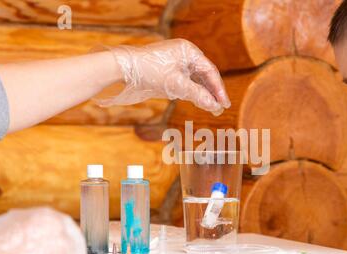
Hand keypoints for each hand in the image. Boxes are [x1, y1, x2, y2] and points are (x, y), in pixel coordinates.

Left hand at [95, 39, 230, 115]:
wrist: (122, 70)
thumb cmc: (149, 71)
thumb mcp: (176, 84)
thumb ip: (197, 95)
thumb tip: (214, 106)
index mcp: (188, 51)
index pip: (210, 71)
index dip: (218, 88)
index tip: (224, 103)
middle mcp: (184, 55)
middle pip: (204, 76)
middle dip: (212, 92)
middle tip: (220, 108)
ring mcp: (176, 64)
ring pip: (195, 81)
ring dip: (203, 94)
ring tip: (212, 109)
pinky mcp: (168, 73)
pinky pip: (185, 83)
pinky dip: (192, 93)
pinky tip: (199, 102)